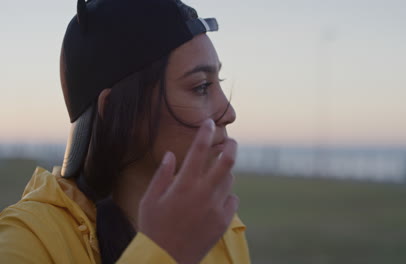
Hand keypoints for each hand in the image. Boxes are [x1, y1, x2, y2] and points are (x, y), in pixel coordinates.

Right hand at [138, 119, 238, 263]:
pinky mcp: (223, 222)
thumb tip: (172, 154)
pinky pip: (232, 200)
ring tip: (216, 174)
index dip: (206, 132)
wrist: (165, 259)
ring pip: (230, 180)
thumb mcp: (150, 199)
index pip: (199, 150)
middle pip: (227, 161)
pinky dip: (226, 195)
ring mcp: (216, 207)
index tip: (210, 122)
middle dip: (231, 146)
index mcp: (184, 184)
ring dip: (225, 173)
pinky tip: (216, 198)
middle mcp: (204, 193)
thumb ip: (162, 174)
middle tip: (231, 141)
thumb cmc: (153, 228)